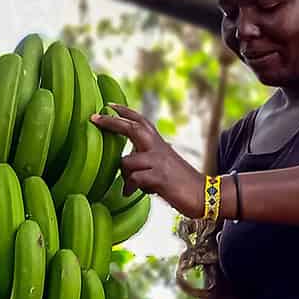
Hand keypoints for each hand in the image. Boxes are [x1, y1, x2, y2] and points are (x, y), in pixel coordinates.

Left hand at [91, 104, 206, 217]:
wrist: (204, 194)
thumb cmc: (180, 184)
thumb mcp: (162, 167)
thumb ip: (145, 163)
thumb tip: (126, 174)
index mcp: (159, 144)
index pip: (141, 121)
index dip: (124, 111)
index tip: (108, 105)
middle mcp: (158, 148)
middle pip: (133, 127)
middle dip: (112, 122)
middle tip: (94, 118)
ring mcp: (159, 162)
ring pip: (127, 161)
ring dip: (125, 175)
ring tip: (131, 187)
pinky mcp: (160, 178)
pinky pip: (134, 178)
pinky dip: (130, 187)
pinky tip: (131, 194)